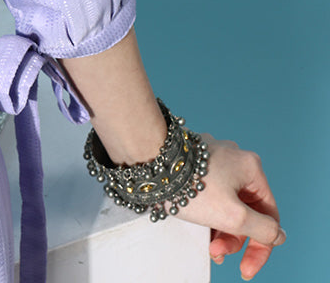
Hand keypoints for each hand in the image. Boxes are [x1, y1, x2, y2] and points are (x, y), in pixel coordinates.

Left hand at [178, 135, 284, 277]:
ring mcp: (212, 158)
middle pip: (245, 210)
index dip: (261, 246)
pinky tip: (197, 226)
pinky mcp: (193, 162)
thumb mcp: (234, 217)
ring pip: (226, 203)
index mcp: (251, 167)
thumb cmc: (190, 186)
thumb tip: (278, 235)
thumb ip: (262, 229)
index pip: (268, 215)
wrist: (149, 160)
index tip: (246, 269)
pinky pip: (209, 193)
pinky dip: (207, 212)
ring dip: (220, 228)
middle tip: (216, 252)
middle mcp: (234, 158)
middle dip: (234, 237)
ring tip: (206, 244)